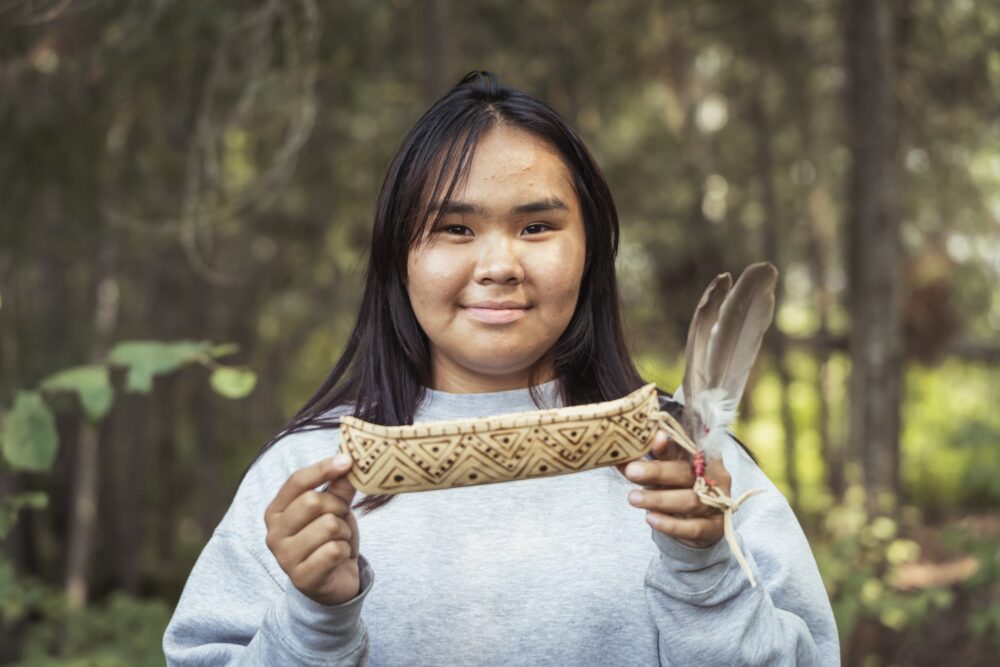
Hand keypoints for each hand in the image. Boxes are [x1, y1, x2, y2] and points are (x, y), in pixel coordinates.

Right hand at [265, 453, 361, 604]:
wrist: (333, 583)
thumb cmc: (330, 539)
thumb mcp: (334, 509)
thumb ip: (338, 486)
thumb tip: (347, 461)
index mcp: (276, 511)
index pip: (297, 481)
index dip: (324, 468)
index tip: (348, 460)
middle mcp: (273, 533)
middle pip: (313, 501)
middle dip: (337, 506)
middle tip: (341, 517)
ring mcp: (285, 557)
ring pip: (328, 525)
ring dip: (343, 531)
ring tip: (338, 540)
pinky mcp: (302, 578)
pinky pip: (333, 550)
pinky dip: (344, 550)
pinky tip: (337, 558)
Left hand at [617, 430, 731, 547]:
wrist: (698, 523)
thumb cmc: (676, 488)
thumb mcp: (662, 472)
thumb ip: (643, 463)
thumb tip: (616, 457)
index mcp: (701, 456)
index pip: (686, 447)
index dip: (670, 445)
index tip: (654, 439)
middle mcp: (713, 477)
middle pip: (686, 472)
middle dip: (657, 471)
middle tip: (632, 471)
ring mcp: (717, 503)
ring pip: (690, 500)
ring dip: (659, 499)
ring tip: (633, 498)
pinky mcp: (714, 528)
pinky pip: (694, 527)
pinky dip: (672, 524)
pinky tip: (651, 519)